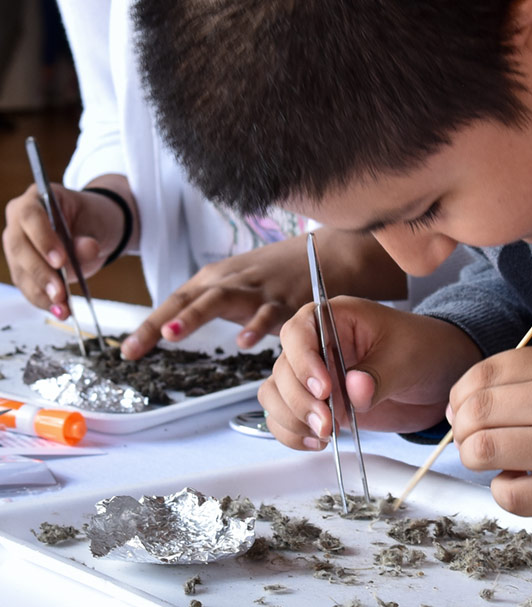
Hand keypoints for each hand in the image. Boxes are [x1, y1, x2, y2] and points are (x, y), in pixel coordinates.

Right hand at [3, 179, 130, 319]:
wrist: (93, 230)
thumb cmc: (92, 221)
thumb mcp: (96, 225)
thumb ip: (88, 238)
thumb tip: (87, 248)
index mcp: (35, 200)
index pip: (30, 217)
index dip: (43, 240)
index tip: (60, 261)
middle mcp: (18, 223)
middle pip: (20, 248)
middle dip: (41, 274)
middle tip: (60, 292)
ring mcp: (17, 247)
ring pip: (21, 272)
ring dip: (42, 293)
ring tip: (63, 309)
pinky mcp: (23, 269)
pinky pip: (28, 287)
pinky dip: (44, 301)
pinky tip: (59, 312)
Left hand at [120, 227, 407, 359]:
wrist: (329, 254)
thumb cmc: (280, 273)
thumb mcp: (239, 282)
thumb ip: (210, 301)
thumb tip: (176, 325)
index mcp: (217, 279)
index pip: (176, 301)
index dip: (149, 325)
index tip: (128, 352)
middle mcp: (232, 281)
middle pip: (190, 299)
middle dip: (162, 321)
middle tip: (138, 344)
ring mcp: (259, 289)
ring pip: (221, 300)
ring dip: (194, 316)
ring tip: (172, 335)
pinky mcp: (287, 299)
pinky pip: (269, 313)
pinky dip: (255, 325)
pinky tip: (244, 341)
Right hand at [258, 297, 482, 450]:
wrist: (437, 377)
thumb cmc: (424, 350)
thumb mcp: (407, 357)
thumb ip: (379, 374)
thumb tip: (353, 389)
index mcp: (336, 317)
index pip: (299, 331)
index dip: (304, 361)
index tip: (325, 389)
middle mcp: (317, 343)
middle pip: (283, 367)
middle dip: (300, 400)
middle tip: (328, 423)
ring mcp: (314, 374)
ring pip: (276, 393)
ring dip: (292, 418)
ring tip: (325, 434)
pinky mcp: (317, 402)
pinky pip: (284, 415)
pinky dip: (292, 432)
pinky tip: (317, 442)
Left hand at [448, 345, 531, 519]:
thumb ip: (527, 377)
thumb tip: (465, 404)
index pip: (483, 374)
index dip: (460, 395)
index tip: (461, 410)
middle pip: (476, 411)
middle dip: (461, 428)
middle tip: (470, 439)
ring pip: (483, 450)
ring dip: (474, 458)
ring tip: (492, 460)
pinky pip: (511, 495)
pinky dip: (502, 491)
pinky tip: (519, 483)